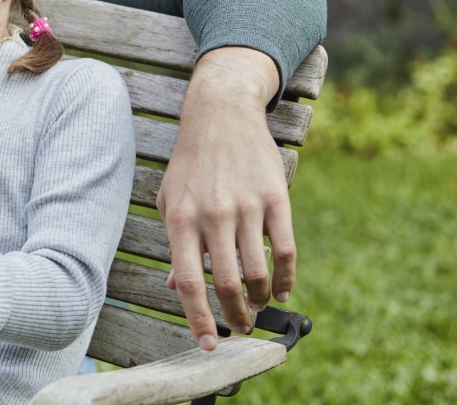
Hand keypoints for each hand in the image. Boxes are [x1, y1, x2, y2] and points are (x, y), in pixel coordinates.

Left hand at [157, 47, 294, 350]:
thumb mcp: (169, 199)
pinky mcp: (275, 197)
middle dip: (235, 315)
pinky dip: (287, 278)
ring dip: (260, 298)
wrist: (220, 113)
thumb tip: (176, 287)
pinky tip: (283, 290)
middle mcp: (211, 215)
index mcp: (180, 219)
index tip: (209, 345)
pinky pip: (284, 250)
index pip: (187, 282)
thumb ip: (175, 244)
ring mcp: (245, 206)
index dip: (198, 319)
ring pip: (257, 272)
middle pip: (225, 283)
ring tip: (258, 304)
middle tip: (239, 326)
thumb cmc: (190, 163)